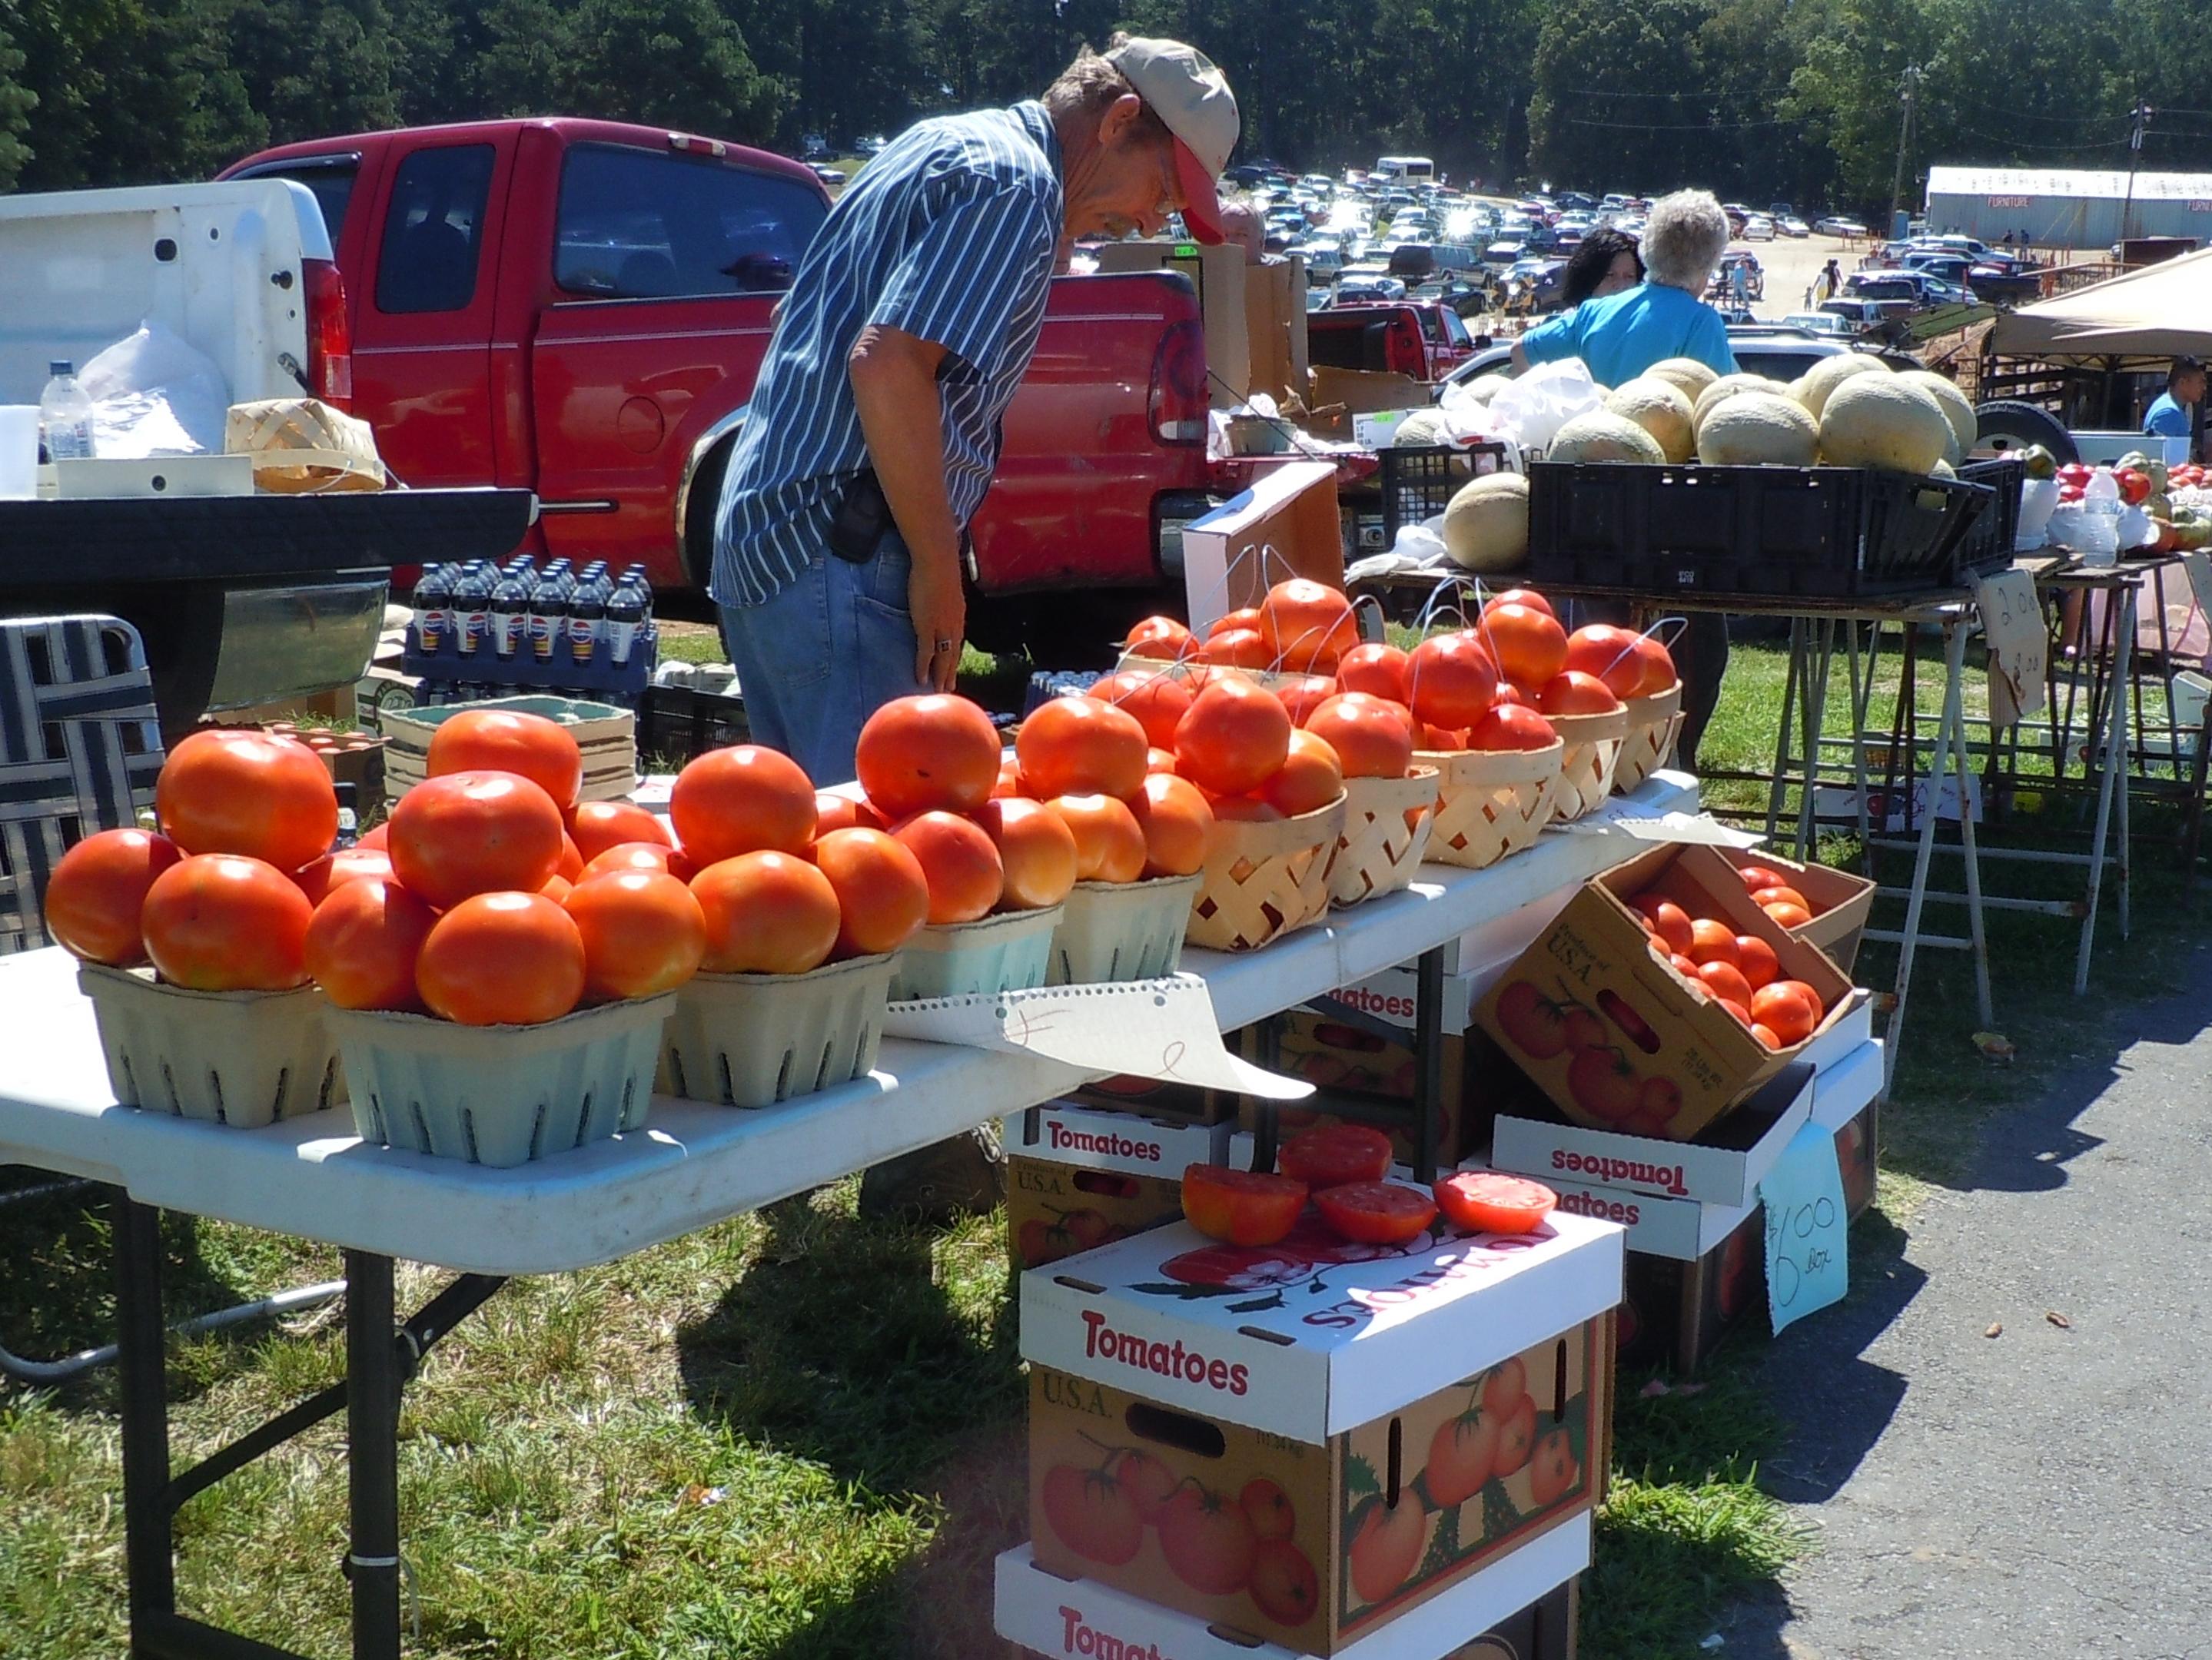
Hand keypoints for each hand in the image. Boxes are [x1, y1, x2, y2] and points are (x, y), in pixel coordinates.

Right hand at [909, 549, 965, 691]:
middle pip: (953, 655)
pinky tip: (921, 680)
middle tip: (950, 688)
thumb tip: (938, 598)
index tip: (953, 669)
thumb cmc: (939, 569)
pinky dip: (924, 667)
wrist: (937, 562)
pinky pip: (926, 653)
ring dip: (941, 676)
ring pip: (943, 658)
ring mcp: (941, 628)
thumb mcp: (944, 586)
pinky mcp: (927, 627)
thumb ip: (942, 597)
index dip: (955, 657)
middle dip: (951, 672)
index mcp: (958, 616)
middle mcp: (954, 625)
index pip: (957, 642)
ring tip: (939, 690)